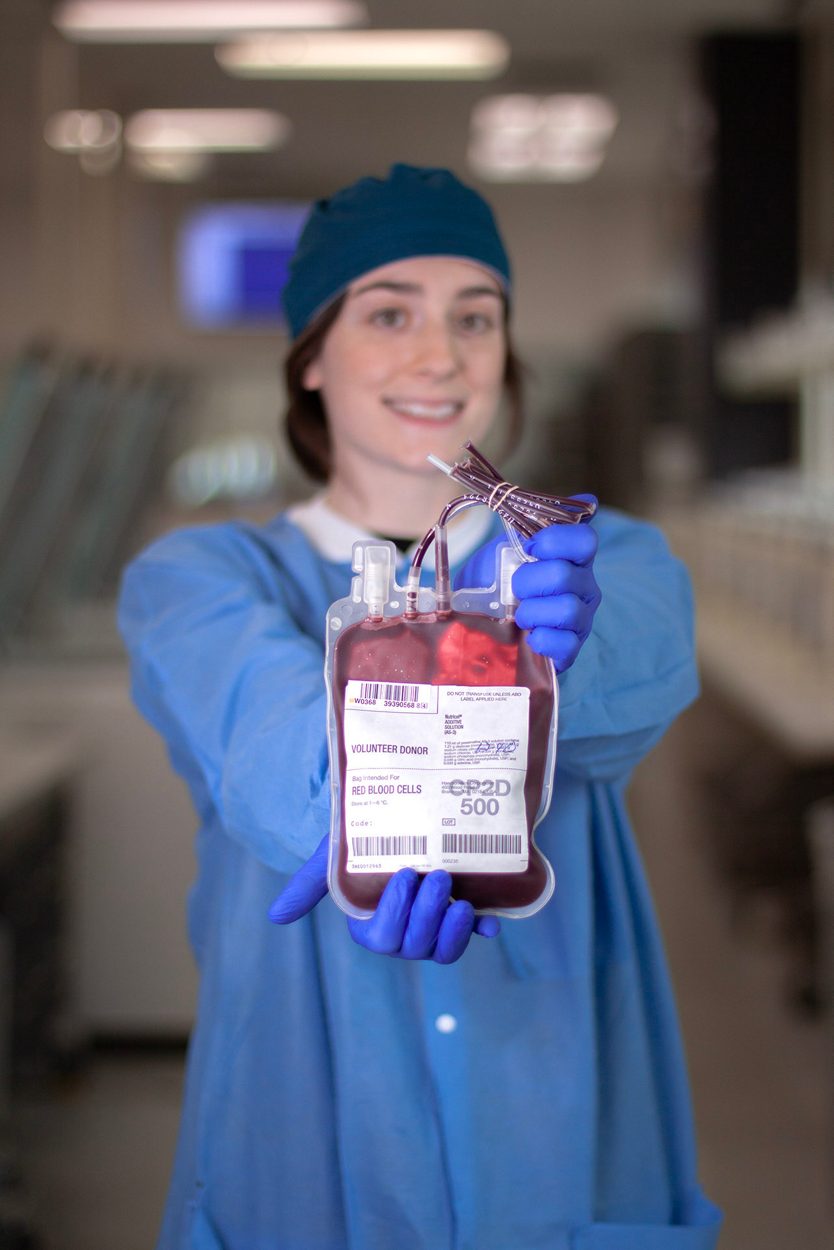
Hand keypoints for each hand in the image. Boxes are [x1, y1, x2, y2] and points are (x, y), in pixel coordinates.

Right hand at [269, 835, 500, 962]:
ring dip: (453, 930)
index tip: (403, 877)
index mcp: (370, 925)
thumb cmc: (358, 838)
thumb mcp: (333, 858)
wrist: (398, 814)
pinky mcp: (462, 912)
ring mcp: (434, 924)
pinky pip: (475, 933)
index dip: (395, 914)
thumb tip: (275, 917)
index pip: (382, 938)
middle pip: (415, 946)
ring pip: (444, 949)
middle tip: (436, 877)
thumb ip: (308, 886)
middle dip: (427, 916)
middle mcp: (404, 931)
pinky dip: (483, 930)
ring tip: (461, 901)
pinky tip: (491, 924)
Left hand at [512, 512, 600, 673]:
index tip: (529, 547)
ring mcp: (581, 620)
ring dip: (533, 611)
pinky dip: (543, 640)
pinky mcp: (571, 650)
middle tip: (514, 588)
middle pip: (565, 575)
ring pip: (568, 609)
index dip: (554, 541)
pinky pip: (566, 644)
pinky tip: (530, 637)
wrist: (481, 624)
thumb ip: (534, 522)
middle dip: (529, 580)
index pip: (585, 539)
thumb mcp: (507, 547)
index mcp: (573, 559)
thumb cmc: (498, 583)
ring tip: (520, 616)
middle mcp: (584, 587)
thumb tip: (587, 499)